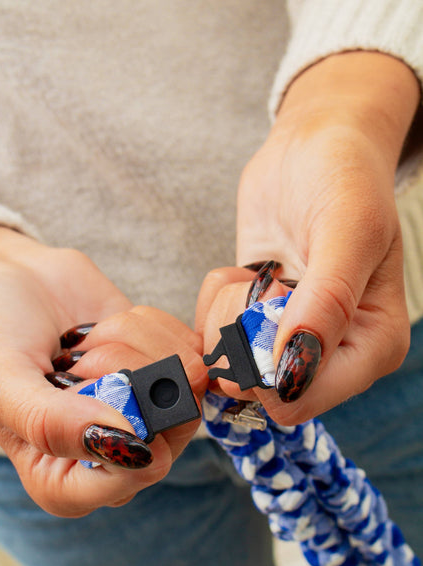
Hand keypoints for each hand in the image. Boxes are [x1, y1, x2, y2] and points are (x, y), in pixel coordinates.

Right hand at [0, 226, 206, 515]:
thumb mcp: (2, 384)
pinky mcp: (168, 371)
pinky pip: (192, 349)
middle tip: (72, 358)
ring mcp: (149, 416)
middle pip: (173, 429)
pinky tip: (108, 327)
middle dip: (122, 373)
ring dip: (130, 343)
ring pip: (186, 383)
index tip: (98, 385)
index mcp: (66, 483)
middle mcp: (115, 458)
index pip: (134, 479)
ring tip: (82, 343)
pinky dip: (150, 325)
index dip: (133, 428)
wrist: (8, 280)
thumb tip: (130, 446)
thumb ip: (52, 426)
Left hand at [197, 52, 419, 424]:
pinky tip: (242, 275)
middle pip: (259, 390)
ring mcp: (288, 343)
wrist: (315, 147)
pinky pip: (214, 341)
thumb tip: (293, 369)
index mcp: (371, 346)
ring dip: (224, 319)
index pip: (302, 399)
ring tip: (253, 275)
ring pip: (229, 368)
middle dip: (240, 340)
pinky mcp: (254, 325)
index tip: (253, 316)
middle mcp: (330, 355)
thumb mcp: (347, 231)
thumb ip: (327, 302)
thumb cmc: (345, 178)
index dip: (262, 372)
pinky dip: (214, 307)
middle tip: (255, 287)